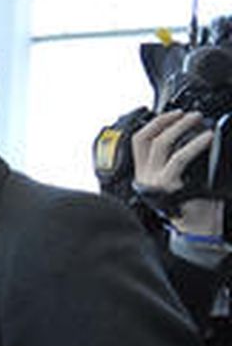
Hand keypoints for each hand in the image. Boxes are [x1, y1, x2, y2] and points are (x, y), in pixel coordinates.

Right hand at [132, 110, 225, 236]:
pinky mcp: (168, 187)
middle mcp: (144, 179)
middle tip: (188, 114)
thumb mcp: (178, 182)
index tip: (172, 113)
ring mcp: (154, 183)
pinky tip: (207, 137)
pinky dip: (194, 145)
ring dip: (180, 127)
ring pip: (160, 145)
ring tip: (196, 119)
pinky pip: (179, 159)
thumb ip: (174, 164)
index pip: (138, 142)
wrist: (199, 232)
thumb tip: (190, 136)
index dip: (154, 124)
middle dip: (168, 121)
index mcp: (143, 176)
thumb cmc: (194, 206)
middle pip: (147, 140)